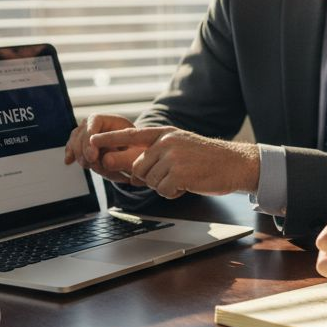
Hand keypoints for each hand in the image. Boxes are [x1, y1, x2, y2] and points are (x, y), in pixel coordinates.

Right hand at [64, 113, 136, 182]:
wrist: (131, 155)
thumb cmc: (136, 152)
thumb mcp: (134, 152)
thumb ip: (121, 156)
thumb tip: (104, 161)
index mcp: (110, 120)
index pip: (94, 121)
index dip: (90, 137)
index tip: (92, 156)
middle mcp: (95, 123)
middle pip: (82, 133)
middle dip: (85, 151)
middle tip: (93, 164)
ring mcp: (86, 131)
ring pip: (75, 142)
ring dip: (82, 157)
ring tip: (93, 167)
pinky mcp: (80, 142)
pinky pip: (71, 146)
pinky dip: (71, 154)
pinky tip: (69, 161)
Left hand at [90, 126, 259, 197]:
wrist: (235, 163)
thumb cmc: (209, 159)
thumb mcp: (182, 145)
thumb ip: (160, 150)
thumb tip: (135, 165)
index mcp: (166, 133)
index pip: (131, 134)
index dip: (110, 139)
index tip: (91, 140)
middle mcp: (167, 142)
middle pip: (138, 167)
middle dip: (150, 178)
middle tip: (172, 177)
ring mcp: (173, 157)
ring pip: (150, 180)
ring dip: (164, 186)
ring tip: (184, 179)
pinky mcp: (179, 173)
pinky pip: (163, 190)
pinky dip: (173, 193)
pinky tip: (188, 186)